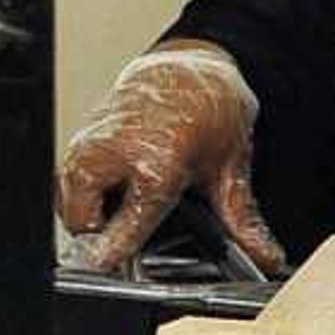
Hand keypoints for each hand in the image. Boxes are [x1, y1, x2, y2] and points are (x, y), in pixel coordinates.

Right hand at [56, 46, 278, 272]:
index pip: (123, 226)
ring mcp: (88, 144)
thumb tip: (267, 257)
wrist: (188, 67)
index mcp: (154, 164)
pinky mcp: (77, 139)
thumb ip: (242, 220)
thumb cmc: (208, 108)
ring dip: (91, 214)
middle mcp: (112, 153)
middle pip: (83, 220)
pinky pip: (67, 184)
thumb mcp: (230, 167)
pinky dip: (85, 194)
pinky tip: (117, 186)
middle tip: (132, 229)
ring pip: (69, 204)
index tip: (103, 266)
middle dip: (103, 234)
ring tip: (127, 205)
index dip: (114, 252)